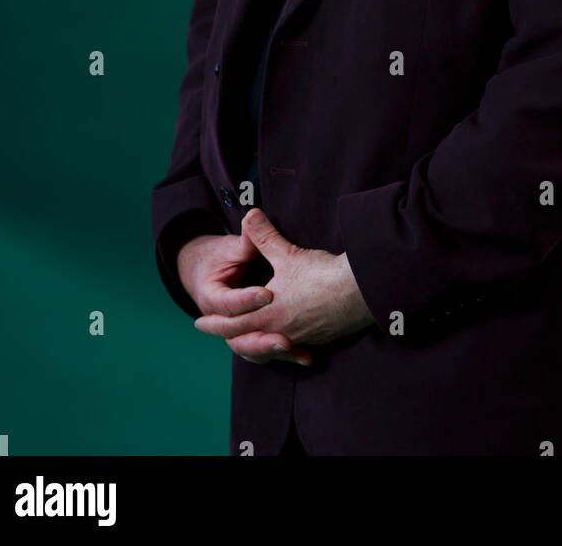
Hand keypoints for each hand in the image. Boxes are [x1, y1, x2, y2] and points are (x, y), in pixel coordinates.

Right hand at [176, 226, 308, 367]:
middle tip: (284, 339)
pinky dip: (285, 356)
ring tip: (294, 349)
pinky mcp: (252, 336)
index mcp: (211, 296)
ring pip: (253, 350)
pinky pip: (267, 352)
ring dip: (273, 351)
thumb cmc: (218, 258)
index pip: (228, 303)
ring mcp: (236, 332)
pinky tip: (307, 357)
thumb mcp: (231, 248)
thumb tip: (254, 216)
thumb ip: (247, 239)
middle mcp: (220, 321)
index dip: (247, 299)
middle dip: (262, 340)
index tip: (268, 294)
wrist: (204, 273)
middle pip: (238, 337)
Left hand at [191, 208, 376, 365]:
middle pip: (250, 340)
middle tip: (219, 335)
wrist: (361, 292)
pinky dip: (288, 346)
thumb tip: (249, 213)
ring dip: (260, 344)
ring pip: (274, 347)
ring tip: (254, 338)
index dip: (214, 323)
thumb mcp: (287, 253)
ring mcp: (304, 338)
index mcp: (269, 315)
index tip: (200, 323)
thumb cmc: (322, 275)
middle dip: (232, 336)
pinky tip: (291, 340)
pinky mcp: (322, 338)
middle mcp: (283, 332)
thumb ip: (264, 236)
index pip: (232, 324)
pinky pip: (298, 347)